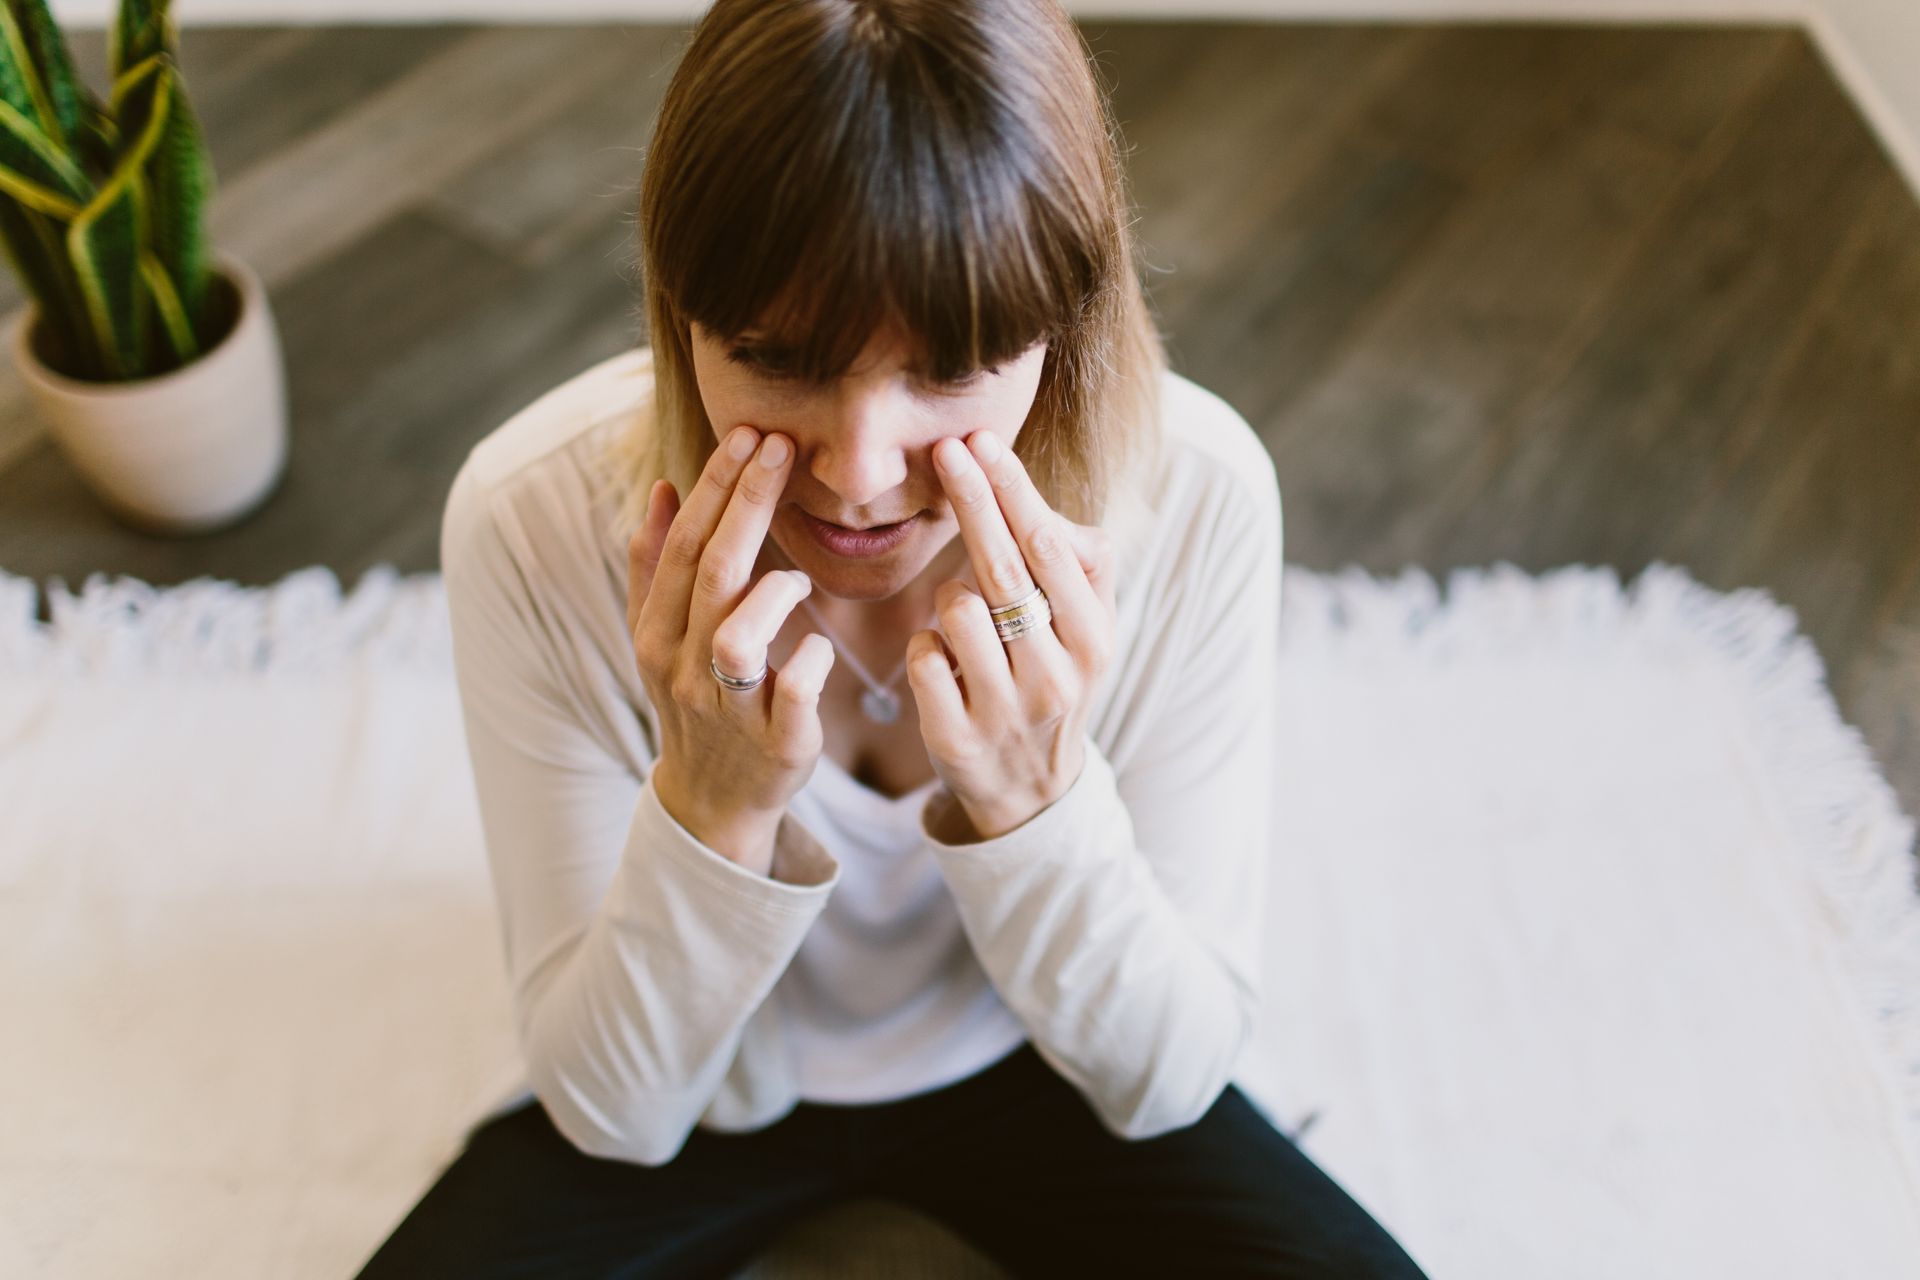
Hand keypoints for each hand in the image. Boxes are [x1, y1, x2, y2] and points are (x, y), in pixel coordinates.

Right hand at [626, 425, 834, 872]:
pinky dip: (810, 662)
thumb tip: (661, 485)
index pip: (684, 546)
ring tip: (794, 577)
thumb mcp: (661, 636)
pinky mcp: (776, 743)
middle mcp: (684, 667)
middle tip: (781, 446)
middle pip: (713, 574)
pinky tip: (817, 648)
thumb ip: (655, 565)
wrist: (711, 800)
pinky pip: (794, 692)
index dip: (716, 487)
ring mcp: (728, 708)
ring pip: (738, 637)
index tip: (750, 433)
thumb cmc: (696, 699)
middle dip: (747, 503)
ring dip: (772, 593)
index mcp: (656, 633)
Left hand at [906, 430, 1116, 840]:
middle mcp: (1057, 675)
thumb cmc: (1052, 681)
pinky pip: (922, 657)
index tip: (981, 441)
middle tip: (946, 450)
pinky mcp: (956, 738)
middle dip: (972, 500)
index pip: (1050, 548)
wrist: (1034, 793)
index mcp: (1094, 639)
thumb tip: (1043, 506)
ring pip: (957, 609)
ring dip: (948, 598)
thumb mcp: (1087, 630)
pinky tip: (946, 663)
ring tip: (968, 624)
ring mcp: (1005, 711)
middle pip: (1003, 568)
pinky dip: (926, 646)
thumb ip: (1081, 565)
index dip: (1013, 490)